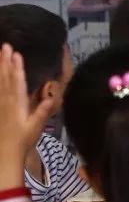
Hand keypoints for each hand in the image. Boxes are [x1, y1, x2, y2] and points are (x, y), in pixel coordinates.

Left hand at [0, 44, 55, 186]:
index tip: (16, 53)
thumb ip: (42, 113)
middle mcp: (6, 101)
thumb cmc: (22, 141)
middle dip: (5, 62)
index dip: (17, 67)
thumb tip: (51, 98)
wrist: (3, 156)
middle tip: (5, 46)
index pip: (16, 82)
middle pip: (5, 78)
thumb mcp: (35, 128)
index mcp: (16, 104)